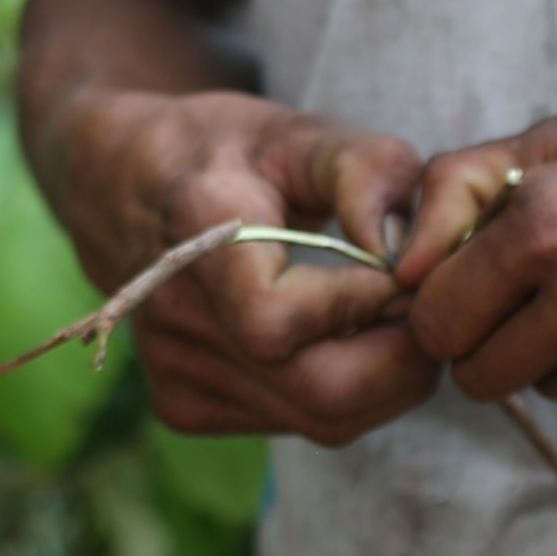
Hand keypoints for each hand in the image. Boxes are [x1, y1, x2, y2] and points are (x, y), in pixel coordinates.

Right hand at [38, 85, 437, 445]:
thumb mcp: (301, 131)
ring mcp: (173, 373)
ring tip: (392, 315)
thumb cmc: (230, 152)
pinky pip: (299, 424)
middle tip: (426, 306)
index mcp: (193, 236)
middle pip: (319, 394)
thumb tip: (405, 255)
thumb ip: (367, 171)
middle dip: (403, 359)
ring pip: (323, 421)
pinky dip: (347, 391)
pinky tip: (341, 337)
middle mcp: (173, 319)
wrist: (129, 185)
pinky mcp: (184, 407)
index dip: (363, 304)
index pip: (279, 319)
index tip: (402, 269)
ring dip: (386, 378)